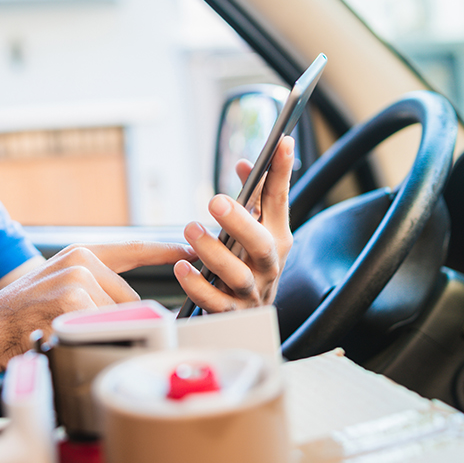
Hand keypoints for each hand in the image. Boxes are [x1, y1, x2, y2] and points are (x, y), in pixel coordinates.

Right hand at [0, 241, 192, 366]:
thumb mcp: (60, 288)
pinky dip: (92, 340)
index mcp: (81, 253)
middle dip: (122, 322)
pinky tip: (67, 339)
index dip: (167, 250)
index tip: (191, 249)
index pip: (135, 249)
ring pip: (118, 316)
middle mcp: (82, 260)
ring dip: (105, 334)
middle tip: (96, 337)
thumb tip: (135, 307)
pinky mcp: (75, 299)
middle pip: (130, 298)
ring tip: (71, 337)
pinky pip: (104, 328)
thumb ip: (95, 288)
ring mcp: (79, 278)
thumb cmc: (22, 317)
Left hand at [173, 135, 294, 311]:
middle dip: (240, 221)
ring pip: (238, 275)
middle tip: (215, 199)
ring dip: (213, 252)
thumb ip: (251, 198)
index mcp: (276, 238)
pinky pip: (215, 302)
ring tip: (191, 229)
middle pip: (262, 244)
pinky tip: (182, 267)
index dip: (282, 173)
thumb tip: (247, 164)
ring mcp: (252, 291)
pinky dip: (198, 286)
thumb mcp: (254, 231)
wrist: (249, 318)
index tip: (281, 144)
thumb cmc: (248, 264)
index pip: (280, 201)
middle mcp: (268, 266)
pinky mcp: (232, 313)